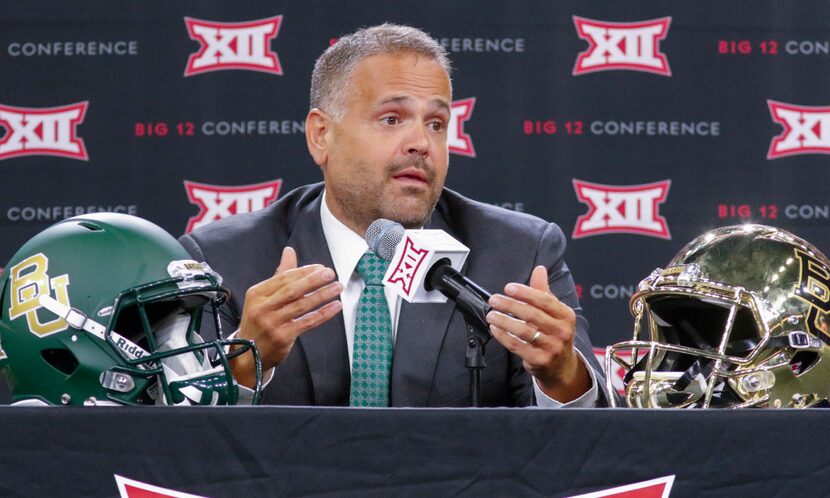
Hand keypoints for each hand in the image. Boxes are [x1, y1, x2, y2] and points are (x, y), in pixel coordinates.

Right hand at [232, 246, 342, 386]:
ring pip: (301, 305)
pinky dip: (323, 313)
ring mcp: (271, 323)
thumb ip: (279, 275)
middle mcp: (261, 308)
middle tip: (331, 274)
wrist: (248, 355)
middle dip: (314, 280)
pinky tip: (335, 306)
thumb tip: (289, 251)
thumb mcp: (263, 298)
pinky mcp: (282, 337)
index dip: (304, 271)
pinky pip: (307, 322)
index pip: (283, 278)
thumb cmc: (260, 321)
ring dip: (322, 295)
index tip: (321, 267)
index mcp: (256, 294)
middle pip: (292, 290)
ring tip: (337, 288)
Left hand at [486, 265, 590, 402]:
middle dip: (510, 305)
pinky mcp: (540, 360)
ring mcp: (551, 347)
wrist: (562, 366)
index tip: (508, 288)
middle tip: (494, 300)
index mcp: (566, 316)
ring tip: (491, 314)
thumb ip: (543, 291)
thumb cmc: (555, 334)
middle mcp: (561, 331)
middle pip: (532, 314)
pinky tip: (495, 329)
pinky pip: (517, 346)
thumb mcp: (554, 312)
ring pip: (523, 331)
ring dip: (504, 320)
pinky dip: (503, 336)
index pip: (544, 300)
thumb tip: (539, 269)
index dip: (525, 292)